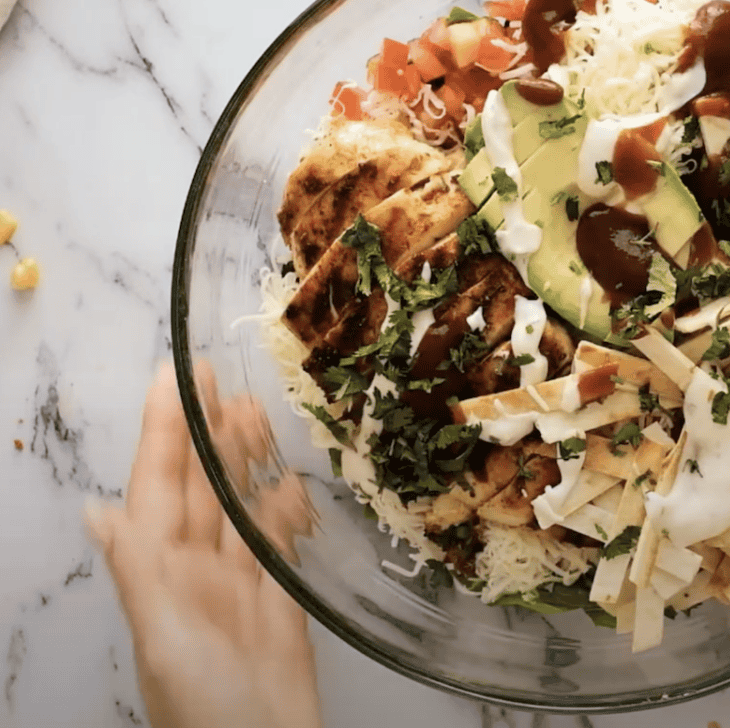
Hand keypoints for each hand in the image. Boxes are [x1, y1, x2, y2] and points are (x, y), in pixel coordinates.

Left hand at [86, 363, 321, 727]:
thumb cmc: (206, 707)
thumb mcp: (164, 636)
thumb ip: (138, 571)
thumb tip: (98, 512)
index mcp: (162, 570)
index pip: (159, 483)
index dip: (164, 428)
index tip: (174, 373)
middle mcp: (197, 569)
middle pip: (202, 486)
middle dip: (209, 431)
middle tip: (222, 376)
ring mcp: (241, 584)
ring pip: (241, 507)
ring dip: (247, 460)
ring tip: (257, 410)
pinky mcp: (281, 602)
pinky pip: (280, 544)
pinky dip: (286, 510)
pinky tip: (293, 482)